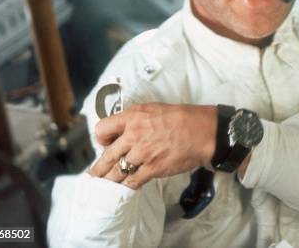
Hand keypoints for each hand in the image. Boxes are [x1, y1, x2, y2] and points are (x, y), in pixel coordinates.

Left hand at [88, 103, 216, 189]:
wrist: (204, 131)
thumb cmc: (183, 118)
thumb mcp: (154, 109)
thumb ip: (136, 119)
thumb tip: (125, 131)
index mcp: (133, 117)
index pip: (102, 129)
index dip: (102, 138)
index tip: (106, 143)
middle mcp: (133, 134)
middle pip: (107, 155)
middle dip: (99, 168)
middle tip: (94, 174)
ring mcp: (142, 153)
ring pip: (117, 171)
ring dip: (110, 180)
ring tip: (104, 184)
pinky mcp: (153, 168)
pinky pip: (132, 181)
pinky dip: (126, 186)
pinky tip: (124, 188)